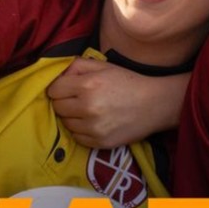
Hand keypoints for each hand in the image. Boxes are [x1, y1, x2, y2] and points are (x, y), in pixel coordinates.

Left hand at [48, 59, 174, 148]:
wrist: (155, 104)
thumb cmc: (128, 82)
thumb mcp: (103, 66)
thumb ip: (76, 65)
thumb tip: (56, 73)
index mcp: (87, 85)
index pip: (54, 89)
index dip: (60, 87)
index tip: (69, 88)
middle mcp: (88, 107)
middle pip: (57, 107)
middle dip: (65, 102)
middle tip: (78, 99)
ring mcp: (93, 127)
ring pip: (66, 123)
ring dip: (73, 117)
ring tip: (89, 111)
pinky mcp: (99, 142)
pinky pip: (77, 137)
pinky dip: (82, 130)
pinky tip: (95, 122)